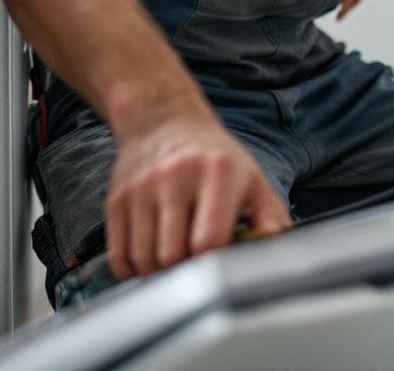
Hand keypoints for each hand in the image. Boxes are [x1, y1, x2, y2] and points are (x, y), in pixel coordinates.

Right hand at [105, 111, 290, 278]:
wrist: (163, 119)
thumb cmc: (213, 156)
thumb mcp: (250, 176)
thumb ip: (270, 214)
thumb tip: (277, 245)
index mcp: (216, 171)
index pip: (209, 240)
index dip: (215, 262)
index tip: (221, 262)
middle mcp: (175, 176)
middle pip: (173, 255)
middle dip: (186, 271)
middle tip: (197, 264)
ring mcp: (142, 187)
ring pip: (145, 259)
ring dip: (160, 272)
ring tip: (176, 260)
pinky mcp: (116, 198)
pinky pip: (119, 255)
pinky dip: (134, 269)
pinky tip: (150, 258)